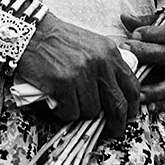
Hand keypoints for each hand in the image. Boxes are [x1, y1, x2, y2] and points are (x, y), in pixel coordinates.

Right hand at [16, 12, 140, 138]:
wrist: (32, 33)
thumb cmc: (61, 40)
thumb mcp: (93, 45)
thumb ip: (108, 65)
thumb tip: (119, 94)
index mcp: (110, 53)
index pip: (132, 86)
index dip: (132, 106)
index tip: (127, 116)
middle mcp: (100, 64)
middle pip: (118, 105)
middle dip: (117, 124)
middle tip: (111, 131)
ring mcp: (82, 74)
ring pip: (92, 112)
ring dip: (81, 112)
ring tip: (70, 100)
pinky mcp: (64, 84)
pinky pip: (71, 113)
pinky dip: (64, 112)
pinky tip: (58, 100)